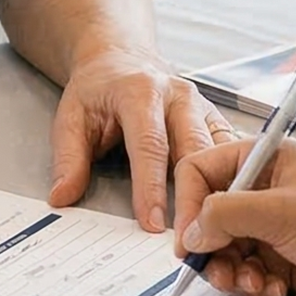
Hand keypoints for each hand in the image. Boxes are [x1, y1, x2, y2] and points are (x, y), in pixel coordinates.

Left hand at [49, 47, 235, 231]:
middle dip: (193, 195)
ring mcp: (202, 106)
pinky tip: (230, 208)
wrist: (121, 58)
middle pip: (193, 149)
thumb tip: (62, 196)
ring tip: (213, 230)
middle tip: (189, 237)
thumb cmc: (99, 88)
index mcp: (141, 92)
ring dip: (219, 191)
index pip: (149, 145)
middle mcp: (178, 96)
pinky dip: (232, 180)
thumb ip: (68, 157)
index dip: (151, 187)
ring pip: (219, 152)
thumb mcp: (72, 115)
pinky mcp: (215, 118)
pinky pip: (232, 152)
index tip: (152, 222)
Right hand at [171, 135, 295, 295]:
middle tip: (220, 274)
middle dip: (211, 251)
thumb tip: (190, 234)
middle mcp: (260, 191)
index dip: (187, 206)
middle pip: (207, 218)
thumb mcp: (280, 212)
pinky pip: (245, 273)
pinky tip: (275, 290)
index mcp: (261, 160)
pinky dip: (253, 286)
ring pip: (223, 251)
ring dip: (231, 273)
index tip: (188, 242)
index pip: (200, 173)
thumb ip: (226, 215)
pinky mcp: (278, 258)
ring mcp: (268, 226)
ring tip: (253, 285)